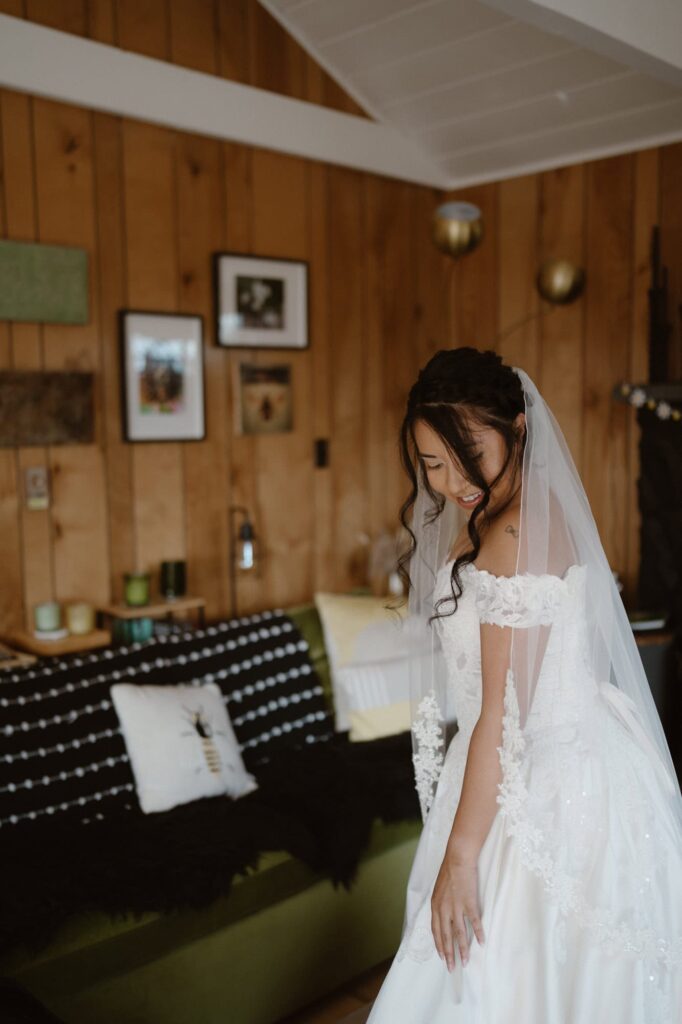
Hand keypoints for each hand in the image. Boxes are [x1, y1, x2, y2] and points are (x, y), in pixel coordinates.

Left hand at [430, 844, 484, 971]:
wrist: (458, 857)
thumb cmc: (449, 870)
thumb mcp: (439, 889)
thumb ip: (440, 903)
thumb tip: (443, 914)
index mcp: (435, 905)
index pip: (435, 930)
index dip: (439, 945)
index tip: (442, 957)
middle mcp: (444, 908)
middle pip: (445, 936)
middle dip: (449, 954)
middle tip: (452, 968)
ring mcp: (456, 906)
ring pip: (459, 933)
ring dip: (462, 949)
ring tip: (465, 962)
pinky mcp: (469, 902)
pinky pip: (474, 922)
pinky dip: (478, 933)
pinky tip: (482, 943)